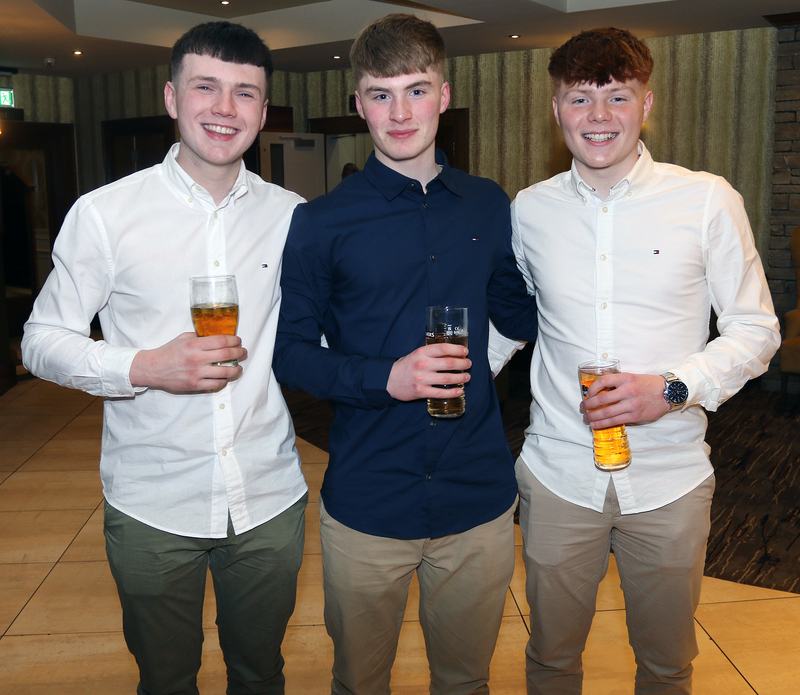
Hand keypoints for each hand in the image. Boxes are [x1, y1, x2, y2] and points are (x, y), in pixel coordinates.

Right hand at [130, 332, 246, 392]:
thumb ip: (200, 337)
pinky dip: (224, 380)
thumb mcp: (183, 338)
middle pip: (227, 355)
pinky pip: (216, 384)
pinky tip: (226, 377)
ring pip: (225, 372)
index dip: (234, 340)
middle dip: (239, 353)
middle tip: (243, 352)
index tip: (238, 341)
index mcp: (194, 345)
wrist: (153, 369)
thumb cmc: (169, 352)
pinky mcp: (195, 385)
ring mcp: (197, 373)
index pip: (221, 341)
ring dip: (236, 369)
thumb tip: (217, 336)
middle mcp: (197, 359)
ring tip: (239, 367)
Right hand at [386, 343, 470, 401]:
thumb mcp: (417, 354)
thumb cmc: (406, 366)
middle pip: (449, 363)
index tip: (465, 352)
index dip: (457, 350)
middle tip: (469, 364)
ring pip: (448, 378)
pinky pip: (441, 393)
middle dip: (463, 364)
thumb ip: (432, 354)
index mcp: (422, 352)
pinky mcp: (421, 392)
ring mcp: (422, 379)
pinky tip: (459, 391)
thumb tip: (453, 354)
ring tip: (467, 377)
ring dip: (461, 378)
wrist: (389, 380)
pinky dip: (452, 392)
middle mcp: (422, 365)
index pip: (443, 348)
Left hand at [580, 372, 668, 427]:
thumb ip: (617, 383)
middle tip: (582, 408)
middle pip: (602, 399)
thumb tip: (599, 392)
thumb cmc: (648, 384)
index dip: (591, 388)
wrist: (668, 392)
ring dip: (593, 416)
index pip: (603, 381)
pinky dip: (603, 423)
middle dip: (588, 405)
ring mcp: (631, 404)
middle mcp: (628, 391)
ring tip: (586, 418)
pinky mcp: (635, 415)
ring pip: (607, 412)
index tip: (587, 394)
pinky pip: (615, 421)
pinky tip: (596, 424)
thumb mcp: (632, 377)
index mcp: (626, 378)